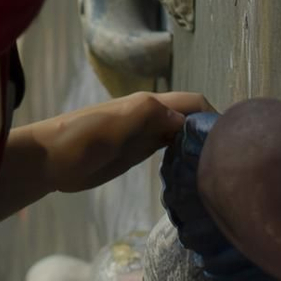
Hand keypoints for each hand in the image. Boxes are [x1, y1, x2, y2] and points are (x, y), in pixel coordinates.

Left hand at [41, 90, 216, 196]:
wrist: (48, 159)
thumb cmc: (77, 139)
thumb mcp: (112, 126)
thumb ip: (146, 116)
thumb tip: (184, 122)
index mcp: (148, 105)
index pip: (193, 103)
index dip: (214, 117)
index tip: (232, 143)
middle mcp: (150, 117)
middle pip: (191, 118)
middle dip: (212, 133)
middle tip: (230, 164)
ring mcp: (143, 135)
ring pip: (181, 134)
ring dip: (199, 147)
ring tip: (216, 173)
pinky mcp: (135, 152)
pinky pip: (168, 150)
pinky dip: (183, 159)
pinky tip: (189, 177)